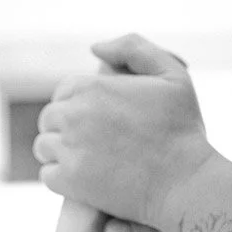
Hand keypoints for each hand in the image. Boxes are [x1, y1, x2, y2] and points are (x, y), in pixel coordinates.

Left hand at [33, 33, 215, 231]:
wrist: (186, 183)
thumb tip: (94, 48)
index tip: (97, 120)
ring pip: (44, 146)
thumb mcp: (172, 74)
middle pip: (50, 118)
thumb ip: (134, 48)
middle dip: (66, 128)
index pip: (65, 91)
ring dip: (60, 153)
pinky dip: (62, 178)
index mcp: (92, 86)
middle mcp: (74, 114)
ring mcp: (68, 148)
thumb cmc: (182, 129)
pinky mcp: (68, 181)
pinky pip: (48, 174)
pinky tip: (85, 181)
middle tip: (94, 143)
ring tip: (89, 161)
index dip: (79, 105)